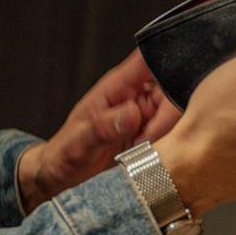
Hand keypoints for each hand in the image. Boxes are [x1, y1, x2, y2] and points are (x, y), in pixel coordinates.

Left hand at [17, 48, 179, 212]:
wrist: (62, 174)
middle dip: (168, 115)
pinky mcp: (148, 133)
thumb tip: (131, 113)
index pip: (148, 60)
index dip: (167, 61)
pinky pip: (169, 132)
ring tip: (140, 148)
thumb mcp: (79, 141)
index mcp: (116, 86)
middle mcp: (134, 96)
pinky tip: (145, 154)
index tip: (173, 84)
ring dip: (166, 132)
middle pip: (171, 89)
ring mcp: (143, 115)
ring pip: (174, 112)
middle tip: (147, 138)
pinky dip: (164, 144)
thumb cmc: (64, 152)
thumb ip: (104, 127)